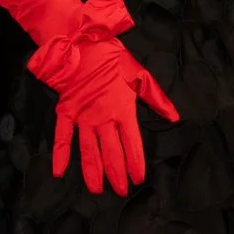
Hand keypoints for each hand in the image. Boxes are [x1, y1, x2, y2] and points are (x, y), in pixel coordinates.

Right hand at [47, 40, 178, 194]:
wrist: (82, 42)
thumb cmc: (112, 57)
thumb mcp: (140, 75)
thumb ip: (157, 99)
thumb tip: (175, 117)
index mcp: (123, 110)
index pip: (132, 144)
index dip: (136, 164)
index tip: (139, 179)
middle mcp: (103, 118)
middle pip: (111, 153)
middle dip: (117, 175)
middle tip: (121, 191)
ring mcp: (83, 117)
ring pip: (88, 151)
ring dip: (93, 172)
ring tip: (97, 191)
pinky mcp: (66, 112)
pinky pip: (62, 137)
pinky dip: (60, 155)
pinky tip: (58, 172)